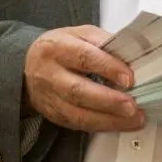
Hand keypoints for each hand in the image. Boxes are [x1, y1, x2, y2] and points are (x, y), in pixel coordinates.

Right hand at [23, 25, 144, 133]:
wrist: (28, 66)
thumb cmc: (61, 48)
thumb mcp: (79, 34)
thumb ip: (103, 42)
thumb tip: (133, 55)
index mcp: (56, 47)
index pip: (83, 57)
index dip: (108, 68)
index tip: (129, 78)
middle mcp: (50, 74)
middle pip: (78, 90)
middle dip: (108, 100)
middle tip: (132, 106)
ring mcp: (50, 98)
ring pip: (78, 114)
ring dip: (109, 119)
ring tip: (133, 119)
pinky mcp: (54, 115)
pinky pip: (78, 125)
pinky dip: (101, 126)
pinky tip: (119, 124)